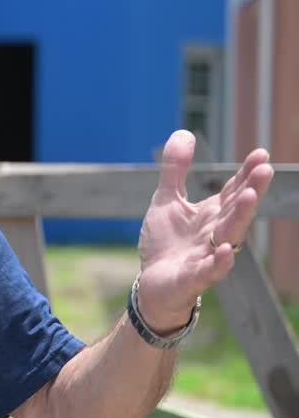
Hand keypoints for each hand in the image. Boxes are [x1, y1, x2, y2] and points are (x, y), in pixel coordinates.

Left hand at [136, 130, 273, 330]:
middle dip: (250, 190)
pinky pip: (210, 271)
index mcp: (212, 215)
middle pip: (236, 210)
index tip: (261, 154)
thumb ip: (175, 170)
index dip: (246, 174)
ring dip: (239, 217)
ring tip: (249, 196)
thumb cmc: (166, 243)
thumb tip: (184, 132)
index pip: (232, 191)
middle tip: (265, 169)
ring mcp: (207, 256)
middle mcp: (215, 233)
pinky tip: (225, 249)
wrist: (154, 285)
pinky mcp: (194, 278)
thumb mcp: (166, 200)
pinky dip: (219, 262)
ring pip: (228, 236)